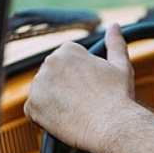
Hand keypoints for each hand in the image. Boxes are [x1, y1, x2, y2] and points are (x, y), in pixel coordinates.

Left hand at [24, 24, 136, 152]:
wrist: (112, 125)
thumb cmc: (118, 97)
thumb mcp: (120, 65)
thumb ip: (114, 43)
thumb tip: (114, 27)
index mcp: (68, 50)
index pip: (63, 62)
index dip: (76, 78)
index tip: (86, 88)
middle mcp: (50, 63)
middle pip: (51, 77)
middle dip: (62, 88)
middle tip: (81, 102)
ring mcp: (39, 84)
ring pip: (42, 93)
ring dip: (53, 102)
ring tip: (74, 111)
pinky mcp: (32, 106)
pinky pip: (34, 111)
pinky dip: (45, 117)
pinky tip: (64, 119)